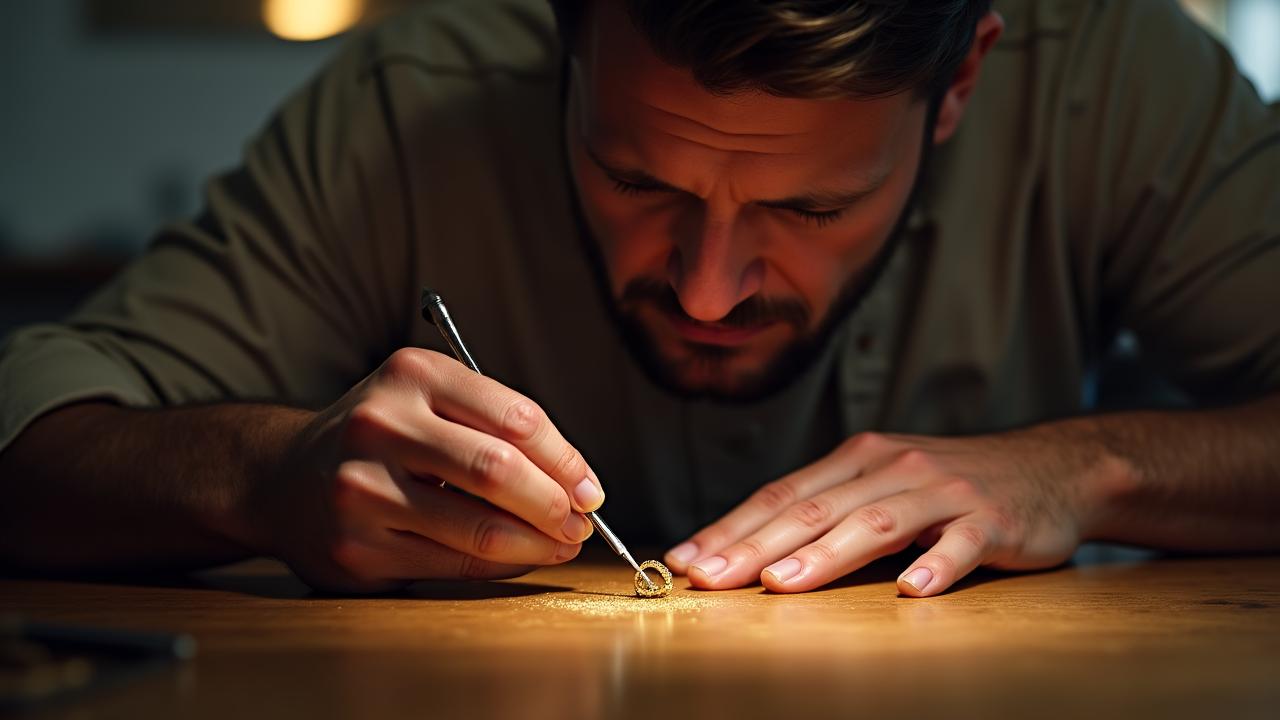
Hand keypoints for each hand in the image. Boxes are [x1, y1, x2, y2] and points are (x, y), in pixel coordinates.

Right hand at [249, 348, 603, 592]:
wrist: (281, 477)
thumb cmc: (381, 437)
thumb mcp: (428, 400)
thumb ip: (496, 427)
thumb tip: (578, 486)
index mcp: (412, 375)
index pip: (515, 418)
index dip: (566, 459)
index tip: (590, 489)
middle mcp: (380, 426)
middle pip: (498, 470)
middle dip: (555, 504)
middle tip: (583, 523)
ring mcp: (363, 489)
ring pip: (479, 528)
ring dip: (537, 543)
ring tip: (562, 544)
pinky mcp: (356, 548)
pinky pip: (452, 565)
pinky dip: (501, 566)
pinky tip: (520, 558)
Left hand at [663, 429, 1117, 595]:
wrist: (1050, 467)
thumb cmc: (950, 484)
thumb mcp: (884, 483)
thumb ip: (829, 509)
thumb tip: (756, 550)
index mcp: (857, 460)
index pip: (780, 494)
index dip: (730, 527)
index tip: (685, 559)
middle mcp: (891, 468)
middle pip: (812, 509)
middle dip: (754, 547)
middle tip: (710, 580)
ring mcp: (942, 491)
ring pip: (873, 524)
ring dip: (824, 556)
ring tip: (783, 584)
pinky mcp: (991, 518)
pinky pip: (959, 544)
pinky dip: (936, 566)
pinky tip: (913, 590)